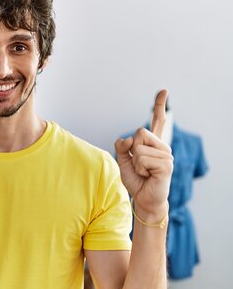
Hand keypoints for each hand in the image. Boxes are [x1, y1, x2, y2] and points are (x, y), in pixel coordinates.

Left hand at [114, 90, 173, 220]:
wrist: (143, 198)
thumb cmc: (135, 179)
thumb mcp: (122, 160)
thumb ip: (121, 146)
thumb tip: (128, 139)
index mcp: (153, 143)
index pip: (158, 120)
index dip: (159, 105)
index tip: (164, 90)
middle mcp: (162, 146)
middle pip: (140, 132)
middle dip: (132, 149)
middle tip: (139, 164)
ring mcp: (166, 155)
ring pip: (138, 148)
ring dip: (135, 163)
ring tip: (144, 172)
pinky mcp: (166, 165)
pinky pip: (142, 159)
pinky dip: (139, 169)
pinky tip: (148, 176)